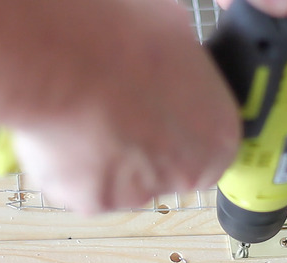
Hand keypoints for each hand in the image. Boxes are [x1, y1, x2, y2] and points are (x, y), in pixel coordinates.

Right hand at [9, 0, 239, 213]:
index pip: (209, 150)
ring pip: (120, 178)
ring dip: (105, 154)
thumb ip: (183, 68)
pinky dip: (72, 164)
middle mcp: (185, 173)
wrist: (70, 59)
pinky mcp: (92, 201)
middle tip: (118, 108)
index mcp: (219, 136)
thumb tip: (172, 61)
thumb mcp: (178, 37)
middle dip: (143, 145)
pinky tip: (67, 128)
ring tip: (86, 111)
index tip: (160, 112)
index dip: (180, 129)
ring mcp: (137, 192)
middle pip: (166, 169)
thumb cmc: (125, 38)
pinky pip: (82, 184)